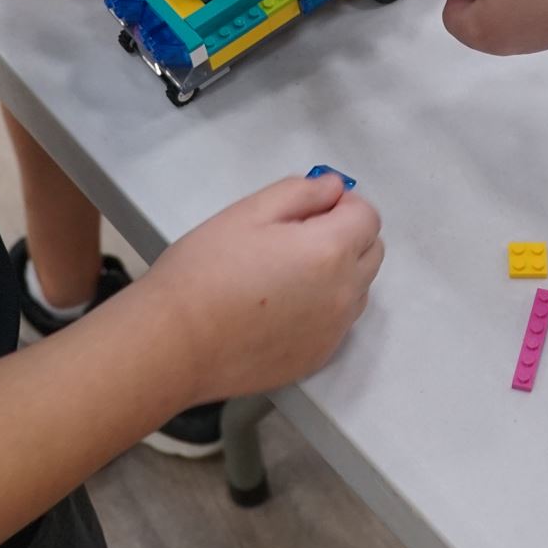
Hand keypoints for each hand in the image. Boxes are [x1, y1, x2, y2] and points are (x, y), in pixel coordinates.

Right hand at [133, 172, 385, 403]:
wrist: (175, 342)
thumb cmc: (205, 269)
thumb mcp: (249, 211)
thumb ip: (302, 191)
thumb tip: (335, 188)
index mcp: (331, 251)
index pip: (368, 216)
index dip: (342, 204)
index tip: (309, 208)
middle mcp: (344, 294)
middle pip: (371, 252)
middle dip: (347, 236)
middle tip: (296, 237)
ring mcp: (334, 332)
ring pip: (357, 289)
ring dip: (338, 273)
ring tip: (285, 274)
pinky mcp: (317, 358)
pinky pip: (337, 323)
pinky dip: (323, 308)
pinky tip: (279, 309)